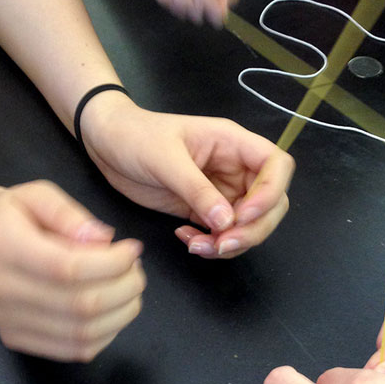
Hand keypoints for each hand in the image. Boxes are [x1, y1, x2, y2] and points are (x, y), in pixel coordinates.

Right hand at [0, 180, 144, 361]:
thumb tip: (103, 240)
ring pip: (82, 333)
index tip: (133, 249)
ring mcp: (7, 321)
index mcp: (4, 247)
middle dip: (125, 287)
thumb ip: (71, 214)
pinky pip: (75, 350)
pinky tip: (115, 308)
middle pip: (80, 305)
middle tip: (137, 269)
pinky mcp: (17, 339)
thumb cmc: (18, 215)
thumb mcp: (40, 196)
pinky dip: (108, 332)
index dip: (112, 263)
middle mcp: (1, 289)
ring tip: (130, 286)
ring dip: (122, 312)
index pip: (67, 268)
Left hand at [81, 93, 293, 257]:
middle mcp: (235, 168)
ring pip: (250, 224)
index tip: (243, 214)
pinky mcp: (205, 210)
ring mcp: (222, 191)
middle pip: (271, 202)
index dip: (270, 193)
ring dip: (230, 243)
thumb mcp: (165, 159)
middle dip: (253, 229)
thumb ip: (197, 190)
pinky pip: (224, 233)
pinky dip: (212, 245)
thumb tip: (227, 221)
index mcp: (233, 144)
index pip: (277, 165)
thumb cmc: (136, 136)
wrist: (107, 144)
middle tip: (222, 244)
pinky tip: (187, 239)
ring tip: (197, 246)